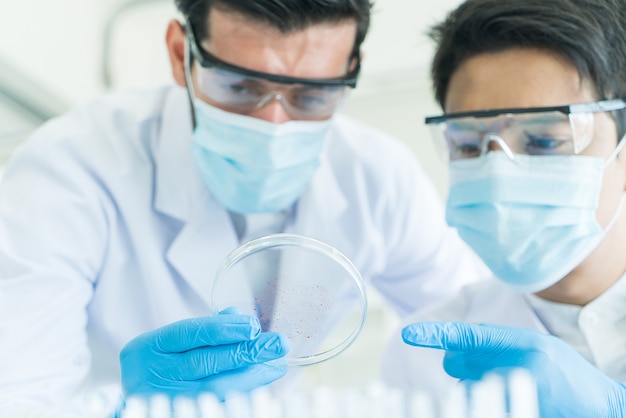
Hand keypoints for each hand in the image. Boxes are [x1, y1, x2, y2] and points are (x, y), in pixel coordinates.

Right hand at [120, 309, 289, 399]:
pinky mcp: (177, 415)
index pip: (190, 333)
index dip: (223, 328)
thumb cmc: (161, 365)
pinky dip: (240, 393)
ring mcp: (162, 400)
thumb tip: (237, 315)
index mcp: (147, 347)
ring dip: (250, 376)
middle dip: (245, 352)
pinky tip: (259, 384)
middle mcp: (151, 375)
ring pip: (213, 388)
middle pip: (204, 362)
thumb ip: (206, 328)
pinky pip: (215, 404)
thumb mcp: (174, 343)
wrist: (136, 402)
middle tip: (278, 344)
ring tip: (275, 365)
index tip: (254, 326)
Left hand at [402, 321, 625, 417]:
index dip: (434, 334)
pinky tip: (513, 397)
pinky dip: (487, 399)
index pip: (466, 336)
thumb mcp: (536, 345)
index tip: (409, 333)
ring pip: (466, 385)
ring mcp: (515, 391)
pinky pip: (480, 402)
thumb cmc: (565, 373)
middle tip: (485, 365)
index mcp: (519, 342)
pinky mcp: (518, 407)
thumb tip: (457, 348)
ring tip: (511, 384)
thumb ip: (496, 343)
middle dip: (458, 363)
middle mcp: (514, 366)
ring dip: (475, 384)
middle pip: (455, 363)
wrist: (601, 406)